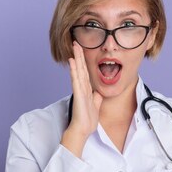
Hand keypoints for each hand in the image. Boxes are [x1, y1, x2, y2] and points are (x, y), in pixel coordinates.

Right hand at [60, 42, 102, 157]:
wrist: (82, 129)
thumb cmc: (87, 119)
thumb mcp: (96, 105)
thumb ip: (96, 96)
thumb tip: (98, 90)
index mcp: (86, 89)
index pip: (85, 71)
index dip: (84, 60)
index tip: (82, 50)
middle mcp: (82, 87)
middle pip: (80, 68)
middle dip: (79, 55)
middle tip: (76, 42)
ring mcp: (79, 90)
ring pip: (78, 71)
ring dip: (77, 58)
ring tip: (74, 47)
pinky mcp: (79, 94)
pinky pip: (76, 80)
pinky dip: (75, 70)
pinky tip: (73, 62)